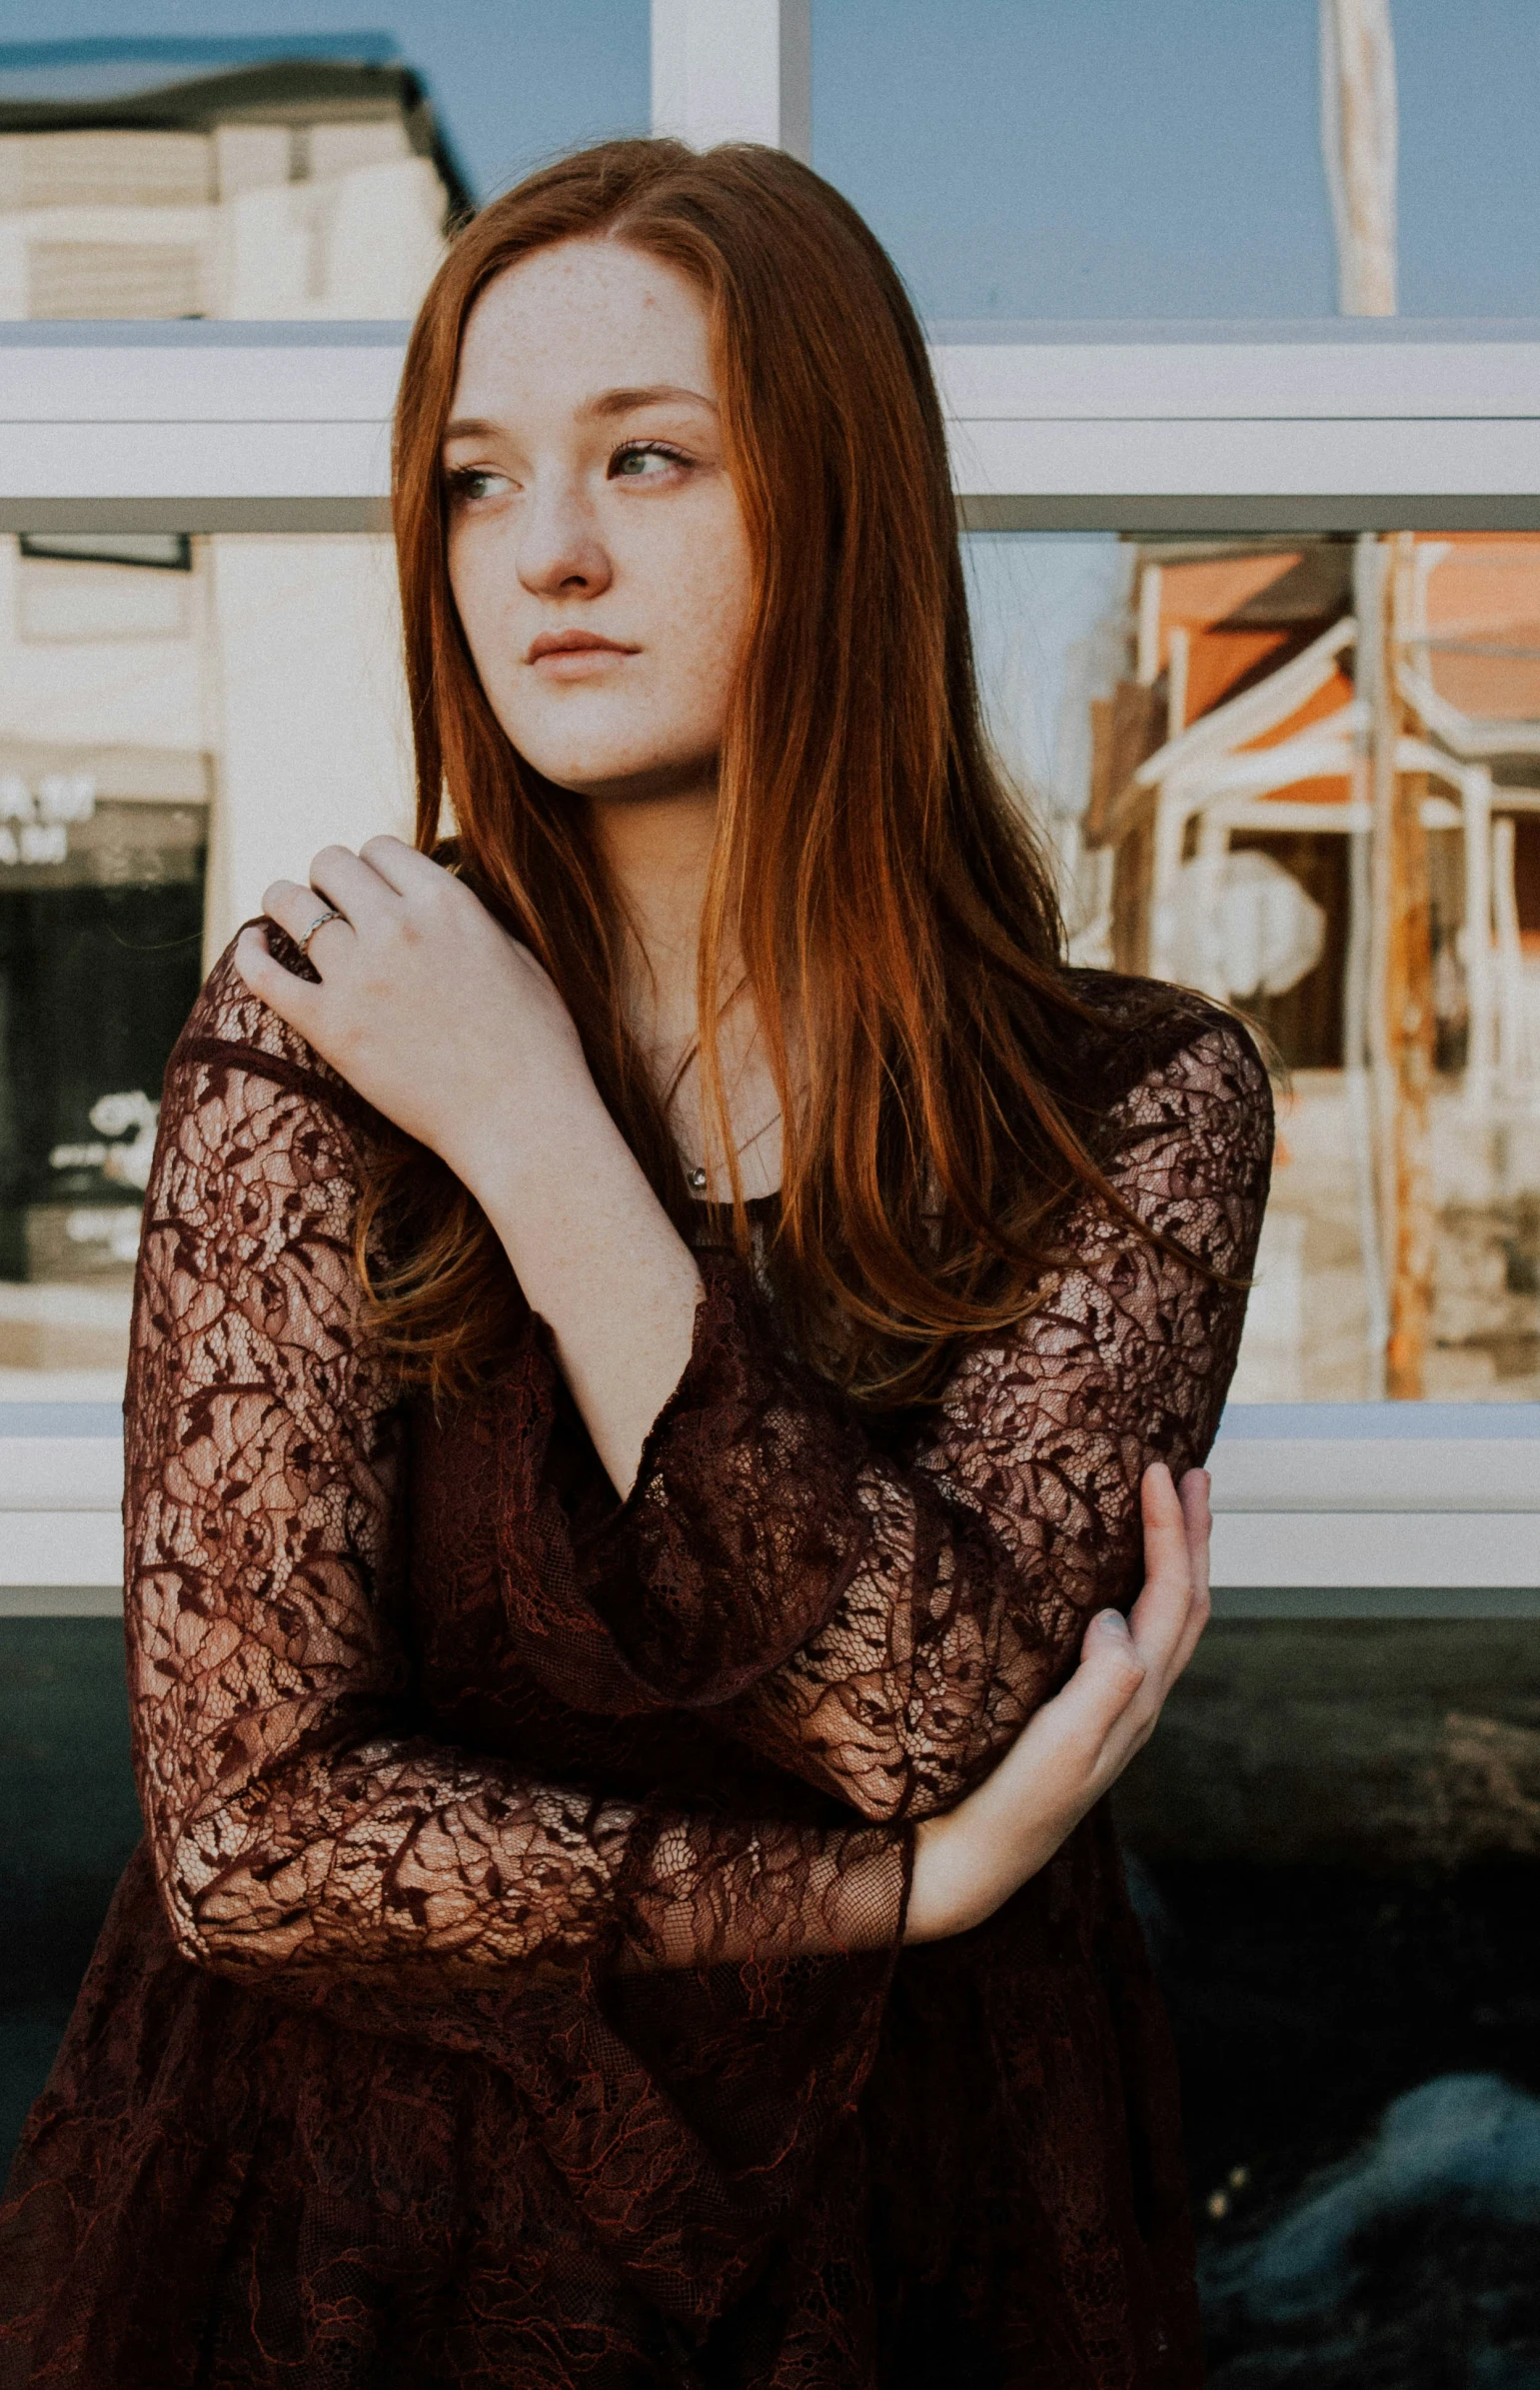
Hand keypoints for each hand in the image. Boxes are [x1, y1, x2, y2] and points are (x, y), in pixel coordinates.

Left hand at [233, 837, 592, 1191]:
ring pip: (290, 903)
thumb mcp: (518, 956)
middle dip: (330, 880)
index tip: (373, 890)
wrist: (522, 1120)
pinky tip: (254, 948)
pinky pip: (264, 973)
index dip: (373, 866)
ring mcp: (358, 976)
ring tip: (286, 917)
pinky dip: (251, 953)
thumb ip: (471, 917)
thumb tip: (434, 898)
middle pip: (330, 864)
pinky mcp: (329, 1027)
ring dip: (286, 904)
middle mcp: (397, 927)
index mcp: (447, 903)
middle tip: (334, 906)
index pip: (380, 848)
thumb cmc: (537, 1045)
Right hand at [904, 1462, 1210, 1942]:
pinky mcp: (1079, 1713)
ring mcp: (1111, 1708)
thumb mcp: (1062, 1746)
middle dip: (1193, 1535)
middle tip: (1190, 1472)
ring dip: (1176, 1560)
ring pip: (1164, 1621)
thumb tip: (1118, 1615)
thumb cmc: (1013, 1804)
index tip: (1158, 1468)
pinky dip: (1140, 1591)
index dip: (1172, 1530)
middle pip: (1185, 1603)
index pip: (1170, 1596)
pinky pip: (1132, 1637)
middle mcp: (1136, 1700)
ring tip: (1171, 1511)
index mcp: (1137, 1698)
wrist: (976, 1863)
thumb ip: (1101, 1684)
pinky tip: (1112, 1582)